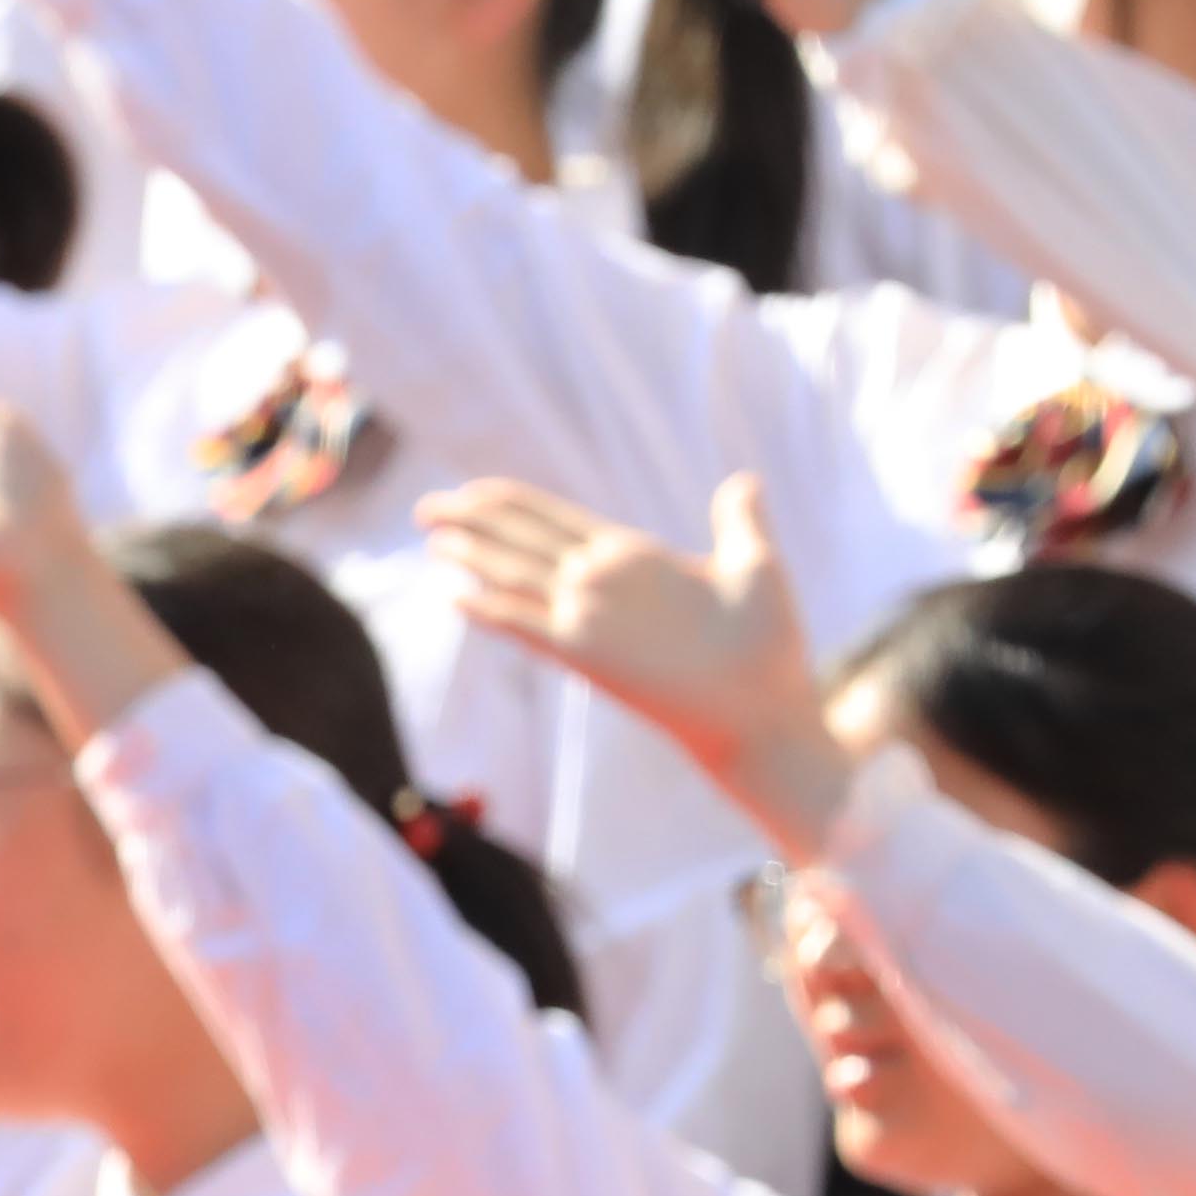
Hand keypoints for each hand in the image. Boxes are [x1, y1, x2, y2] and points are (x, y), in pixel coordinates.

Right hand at [423, 470, 856, 848]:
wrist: (770, 715)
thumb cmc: (770, 650)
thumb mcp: (756, 566)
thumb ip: (740, 521)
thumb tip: (740, 480)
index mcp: (631, 560)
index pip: (555, 523)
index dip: (509, 504)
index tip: (472, 491)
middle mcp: (601, 586)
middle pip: (521, 541)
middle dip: (471, 521)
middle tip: (425, 506)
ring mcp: (592, 618)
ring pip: (515, 575)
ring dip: (471, 553)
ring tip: (431, 534)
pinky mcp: (590, 652)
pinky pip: (527, 622)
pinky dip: (489, 608)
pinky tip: (454, 592)